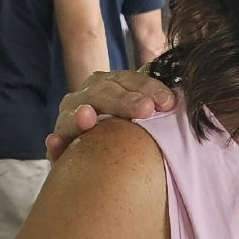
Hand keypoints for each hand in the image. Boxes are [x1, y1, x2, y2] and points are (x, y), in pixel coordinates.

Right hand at [47, 69, 174, 160]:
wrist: (111, 158)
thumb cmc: (138, 130)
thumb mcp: (150, 114)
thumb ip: (161, 104)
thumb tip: (182, 100)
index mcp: (115, 84)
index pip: (132, 81)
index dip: (149, 88)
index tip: (169, 102)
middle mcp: (90, 95)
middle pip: (104, 92)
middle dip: (124, 101)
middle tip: (144, 110)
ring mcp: (72, 116)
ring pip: (75, 112)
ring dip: (81, 116)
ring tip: (88, 117)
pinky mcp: (60, 141)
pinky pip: (56, 142)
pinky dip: (56, 143)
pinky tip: (56, 144)